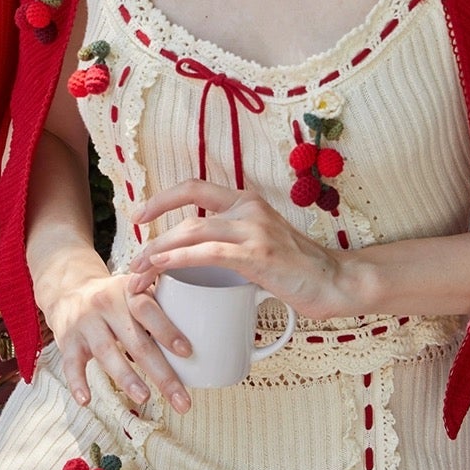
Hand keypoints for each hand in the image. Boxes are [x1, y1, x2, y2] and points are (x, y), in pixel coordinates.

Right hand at [42, 263, 194, 414]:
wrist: (69, 290)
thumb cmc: (116, 298)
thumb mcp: (136, 291)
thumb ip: (162, 307)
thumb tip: (207, 337)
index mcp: (129, 292)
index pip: (149, 310)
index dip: (167, 330)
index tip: (187, 352)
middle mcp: (106, 305)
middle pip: (136, 342)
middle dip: (161, 374)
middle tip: (182, 401)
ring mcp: (85, 323)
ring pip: (107, 353)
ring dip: (126, 377)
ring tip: (145, 397)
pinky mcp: (68, 340)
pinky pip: (71, 364)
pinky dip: (77, 383)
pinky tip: (86, 401)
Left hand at [127, 180, 345, 316]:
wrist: (337, 282)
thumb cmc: (299, 270)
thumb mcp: (261, 247)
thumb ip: (233, 245)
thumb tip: (198, 261)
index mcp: (247, 203)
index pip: (195, 187)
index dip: (162, 199)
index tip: (139, 216)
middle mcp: (249, 209)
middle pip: (187, 217)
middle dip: (153, 240)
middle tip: (132, 263)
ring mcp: (255, 230)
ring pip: (192, 233)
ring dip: (158, 253)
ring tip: (138, 272)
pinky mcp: (258, 254)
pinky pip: (209, 253)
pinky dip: (181, 258)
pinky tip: (162, 266)